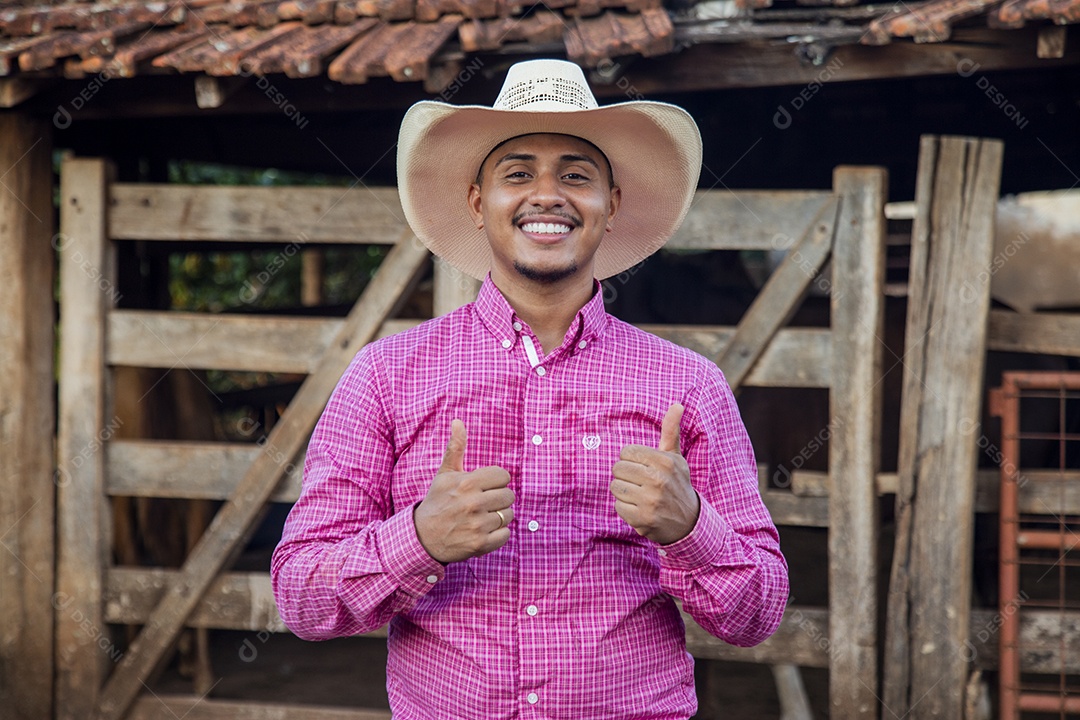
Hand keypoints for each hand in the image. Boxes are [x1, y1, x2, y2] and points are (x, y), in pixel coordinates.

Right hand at [414, 419, 514, 563]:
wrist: (422, 537)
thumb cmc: (437, 502)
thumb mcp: (444, 474)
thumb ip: (456, 448)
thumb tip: (458, 421)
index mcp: (467, 483)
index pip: (503, 476)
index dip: (495, 481)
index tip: (484, 487)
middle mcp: (473, 503)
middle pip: (509, 495)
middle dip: (498, 499)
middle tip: (482, 503)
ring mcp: (478, 525)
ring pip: (509, 515)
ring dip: (498, 517)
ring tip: (481, 517)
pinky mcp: (480, 544)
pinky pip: (506, 534)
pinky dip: (498, 534)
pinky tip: (483, 530)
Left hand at [610, 404, 699, 545]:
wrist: (688, 521)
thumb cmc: (677, 483)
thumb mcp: (676, 457)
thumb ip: (671, 431)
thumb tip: (677, 404)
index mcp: (665, 461)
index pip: (627, 451)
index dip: (632, 460)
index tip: (644, 468)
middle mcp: (658, 480)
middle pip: (618, 468)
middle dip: (626, 476)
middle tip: (640, 483)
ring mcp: (650, 501)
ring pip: (615, 487)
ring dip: (624, 492)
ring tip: (640, 495)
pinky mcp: (642, 519)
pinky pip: (617, 506)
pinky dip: (625, 508)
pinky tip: (639, 509)